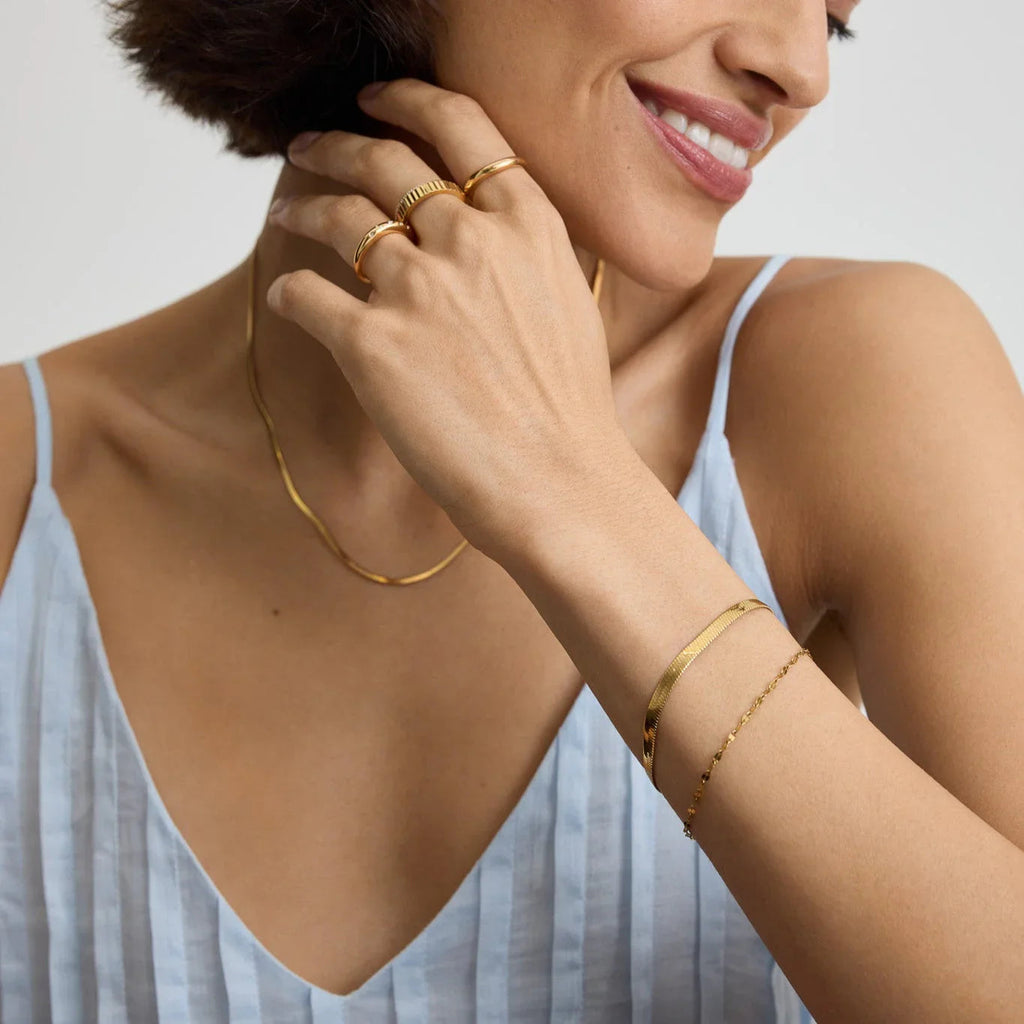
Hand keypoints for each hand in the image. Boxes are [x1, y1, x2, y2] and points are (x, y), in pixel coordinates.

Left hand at [265, 77, 627, 560]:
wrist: (558, 481)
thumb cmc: (570, 408)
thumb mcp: (568, 301)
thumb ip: (525, 252)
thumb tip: (489, 233)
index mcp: (525, 223)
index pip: (460, 125)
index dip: (410, 100)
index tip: (379, 101)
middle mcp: (469, 240)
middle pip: (385, 159)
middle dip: (337, 143)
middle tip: (309, 147)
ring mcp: (418, 289)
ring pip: (338, 216)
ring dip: (303, 206)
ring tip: (287, 211)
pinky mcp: (371, 343)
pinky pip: (307, 294)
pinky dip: (289, 291)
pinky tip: (287, 297)